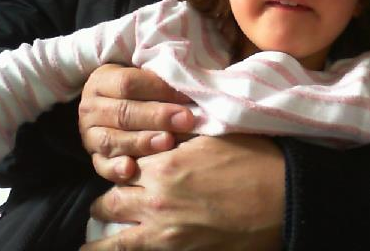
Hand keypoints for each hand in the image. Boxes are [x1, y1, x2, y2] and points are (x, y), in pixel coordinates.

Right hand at [79, 64, 195, 179]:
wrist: (123, 109)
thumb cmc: (144, 89)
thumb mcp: (148, 74)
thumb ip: (162, 74)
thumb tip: (186, 80)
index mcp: (102, 80)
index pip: (127, 83)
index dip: (158, 89)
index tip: (186, 96)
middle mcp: (91, 108)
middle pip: (122, 112)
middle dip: (156, 117)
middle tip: (186, 120)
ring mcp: (90, 135)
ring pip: (111, 140)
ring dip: (141, 142)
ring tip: (168, 142)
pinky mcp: (96, 159)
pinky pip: (102, 166)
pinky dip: (115, 169)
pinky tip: (131, 169)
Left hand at [81, 135, 284, 250]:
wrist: (283, 196)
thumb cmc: (255, 160)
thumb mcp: (215, 136)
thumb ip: (181, 136)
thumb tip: (164, 131)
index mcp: (164, 165)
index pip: (123, 166)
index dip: (120, 168)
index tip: (121, 171)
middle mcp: (156, 199)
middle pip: (110, 202)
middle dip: (105, 203)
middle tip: (104, 204)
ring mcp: (165, 232)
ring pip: (113, 240)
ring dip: (99, 240)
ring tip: (86, 245)